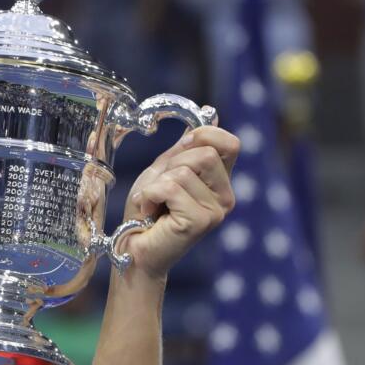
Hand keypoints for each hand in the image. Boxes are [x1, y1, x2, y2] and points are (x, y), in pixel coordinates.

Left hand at [119, 125, 240, 280]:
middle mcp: (226, 196)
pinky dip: (151, 195)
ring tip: (154, 203)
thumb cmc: (146, 213)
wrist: (133, 249)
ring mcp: (217, 211)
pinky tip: (150, 212)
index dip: (203, 136)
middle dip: (172, 164)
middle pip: (205, 153)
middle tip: (159, 188)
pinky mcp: (201, 221)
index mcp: (221, 182)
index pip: (231, 144)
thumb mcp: (164, 171)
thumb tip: (210, 116)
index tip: (179, 151)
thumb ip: (185, 148)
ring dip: (158, 183)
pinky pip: (171, 188)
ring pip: (185, 171)